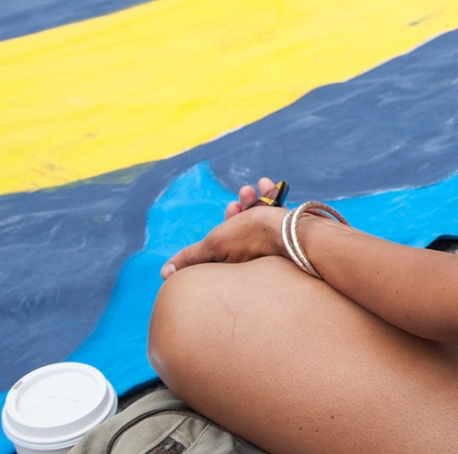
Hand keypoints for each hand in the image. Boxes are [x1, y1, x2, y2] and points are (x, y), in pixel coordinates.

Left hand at [161, 177, 284, 277]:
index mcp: (238, 261)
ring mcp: (274, 242)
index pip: (224, 246)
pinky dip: (270, 195)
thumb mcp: (212, 246)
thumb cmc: (250, 237)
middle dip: (240, 208)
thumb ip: (190, 258)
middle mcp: (256, 253)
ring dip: (252, 199)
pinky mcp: (289, 231)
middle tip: (240, 199)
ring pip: (259, 217)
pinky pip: (277, 212)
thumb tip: (164, 273)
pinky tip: (265, 183)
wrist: (294, 233)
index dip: (224, 224)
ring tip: (251, 188)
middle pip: (243, 228)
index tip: (230, 208)